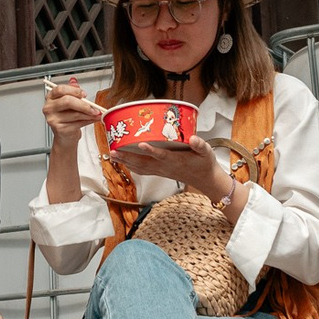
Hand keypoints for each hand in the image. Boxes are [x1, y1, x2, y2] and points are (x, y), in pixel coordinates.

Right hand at [41, 78, 104, 144]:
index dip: (74, 90)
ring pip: (75, 114)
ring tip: (96, 113)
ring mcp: (53, 119)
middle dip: (84, 104)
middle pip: (67, 101)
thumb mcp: (69, 101)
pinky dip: (88, 121)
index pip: (60, 89)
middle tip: (93, 107)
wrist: (65, 135)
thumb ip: (72, 90)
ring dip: (89, 114)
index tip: (84, 94)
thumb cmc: (66, 117)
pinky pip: (77, 123)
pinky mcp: (59, 129)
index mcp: (51, 97)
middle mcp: (49, 107)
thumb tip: (74, 81)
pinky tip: (93, 119)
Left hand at [113, 138, 232, 205]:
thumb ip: (200, 145)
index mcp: (176, 161)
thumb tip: (194, 138)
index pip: (162, 155)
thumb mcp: (206, 152)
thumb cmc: (205, 164)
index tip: (141, 144)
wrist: (205, 180)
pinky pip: (142, 171)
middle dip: (127, 157)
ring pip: (140, 168)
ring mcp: (161, 171)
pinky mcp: (160, 172)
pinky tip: (123, 162)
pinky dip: (131, 166)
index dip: (151, 150)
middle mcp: (165, 167)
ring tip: (111, 155)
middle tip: (113, 151)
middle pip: (143, 163)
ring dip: (125, 162)